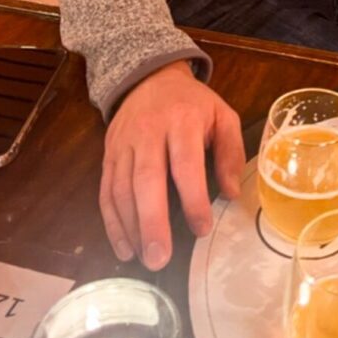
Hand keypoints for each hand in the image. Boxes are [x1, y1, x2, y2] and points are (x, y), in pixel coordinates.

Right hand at [99, 61, 245, 269]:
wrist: (151, 78)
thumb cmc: (193, 104)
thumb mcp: (223, 116)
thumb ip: (231, 151)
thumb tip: (230, 193)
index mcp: (182, 121)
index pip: (185, 164)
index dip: (192, 199)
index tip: (201, 229)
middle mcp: (148, 132)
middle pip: (146, 179)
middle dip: (152, 221)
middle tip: (160, 258)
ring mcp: (123, 144)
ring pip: (121, 188)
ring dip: (130, 227)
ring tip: (145, 258)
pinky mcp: (108, 154)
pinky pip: (106, 191)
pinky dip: (112, 222)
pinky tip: (124, 246)